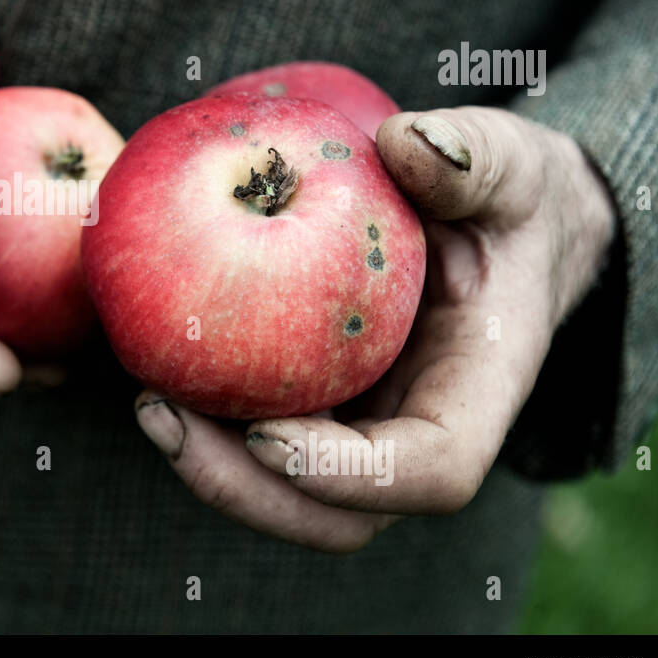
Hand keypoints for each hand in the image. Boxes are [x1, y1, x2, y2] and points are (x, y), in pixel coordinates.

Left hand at [133, 106, 617, 550]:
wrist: (500, 226)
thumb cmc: (509, 198)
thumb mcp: (510, 162)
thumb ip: (473, 156)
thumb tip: (407, 144)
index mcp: (480, 389)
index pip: (432, 469)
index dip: (348, 473)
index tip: (269, 435)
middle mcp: (418, 428)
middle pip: (338, 512)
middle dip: (247, 488)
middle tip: (164, 417)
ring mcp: (366, 426)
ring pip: (287, 491)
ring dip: (211, 461)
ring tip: (148, 398)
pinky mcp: (322, 404)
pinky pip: (260, 434)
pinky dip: (209, 415)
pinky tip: (156, 361)